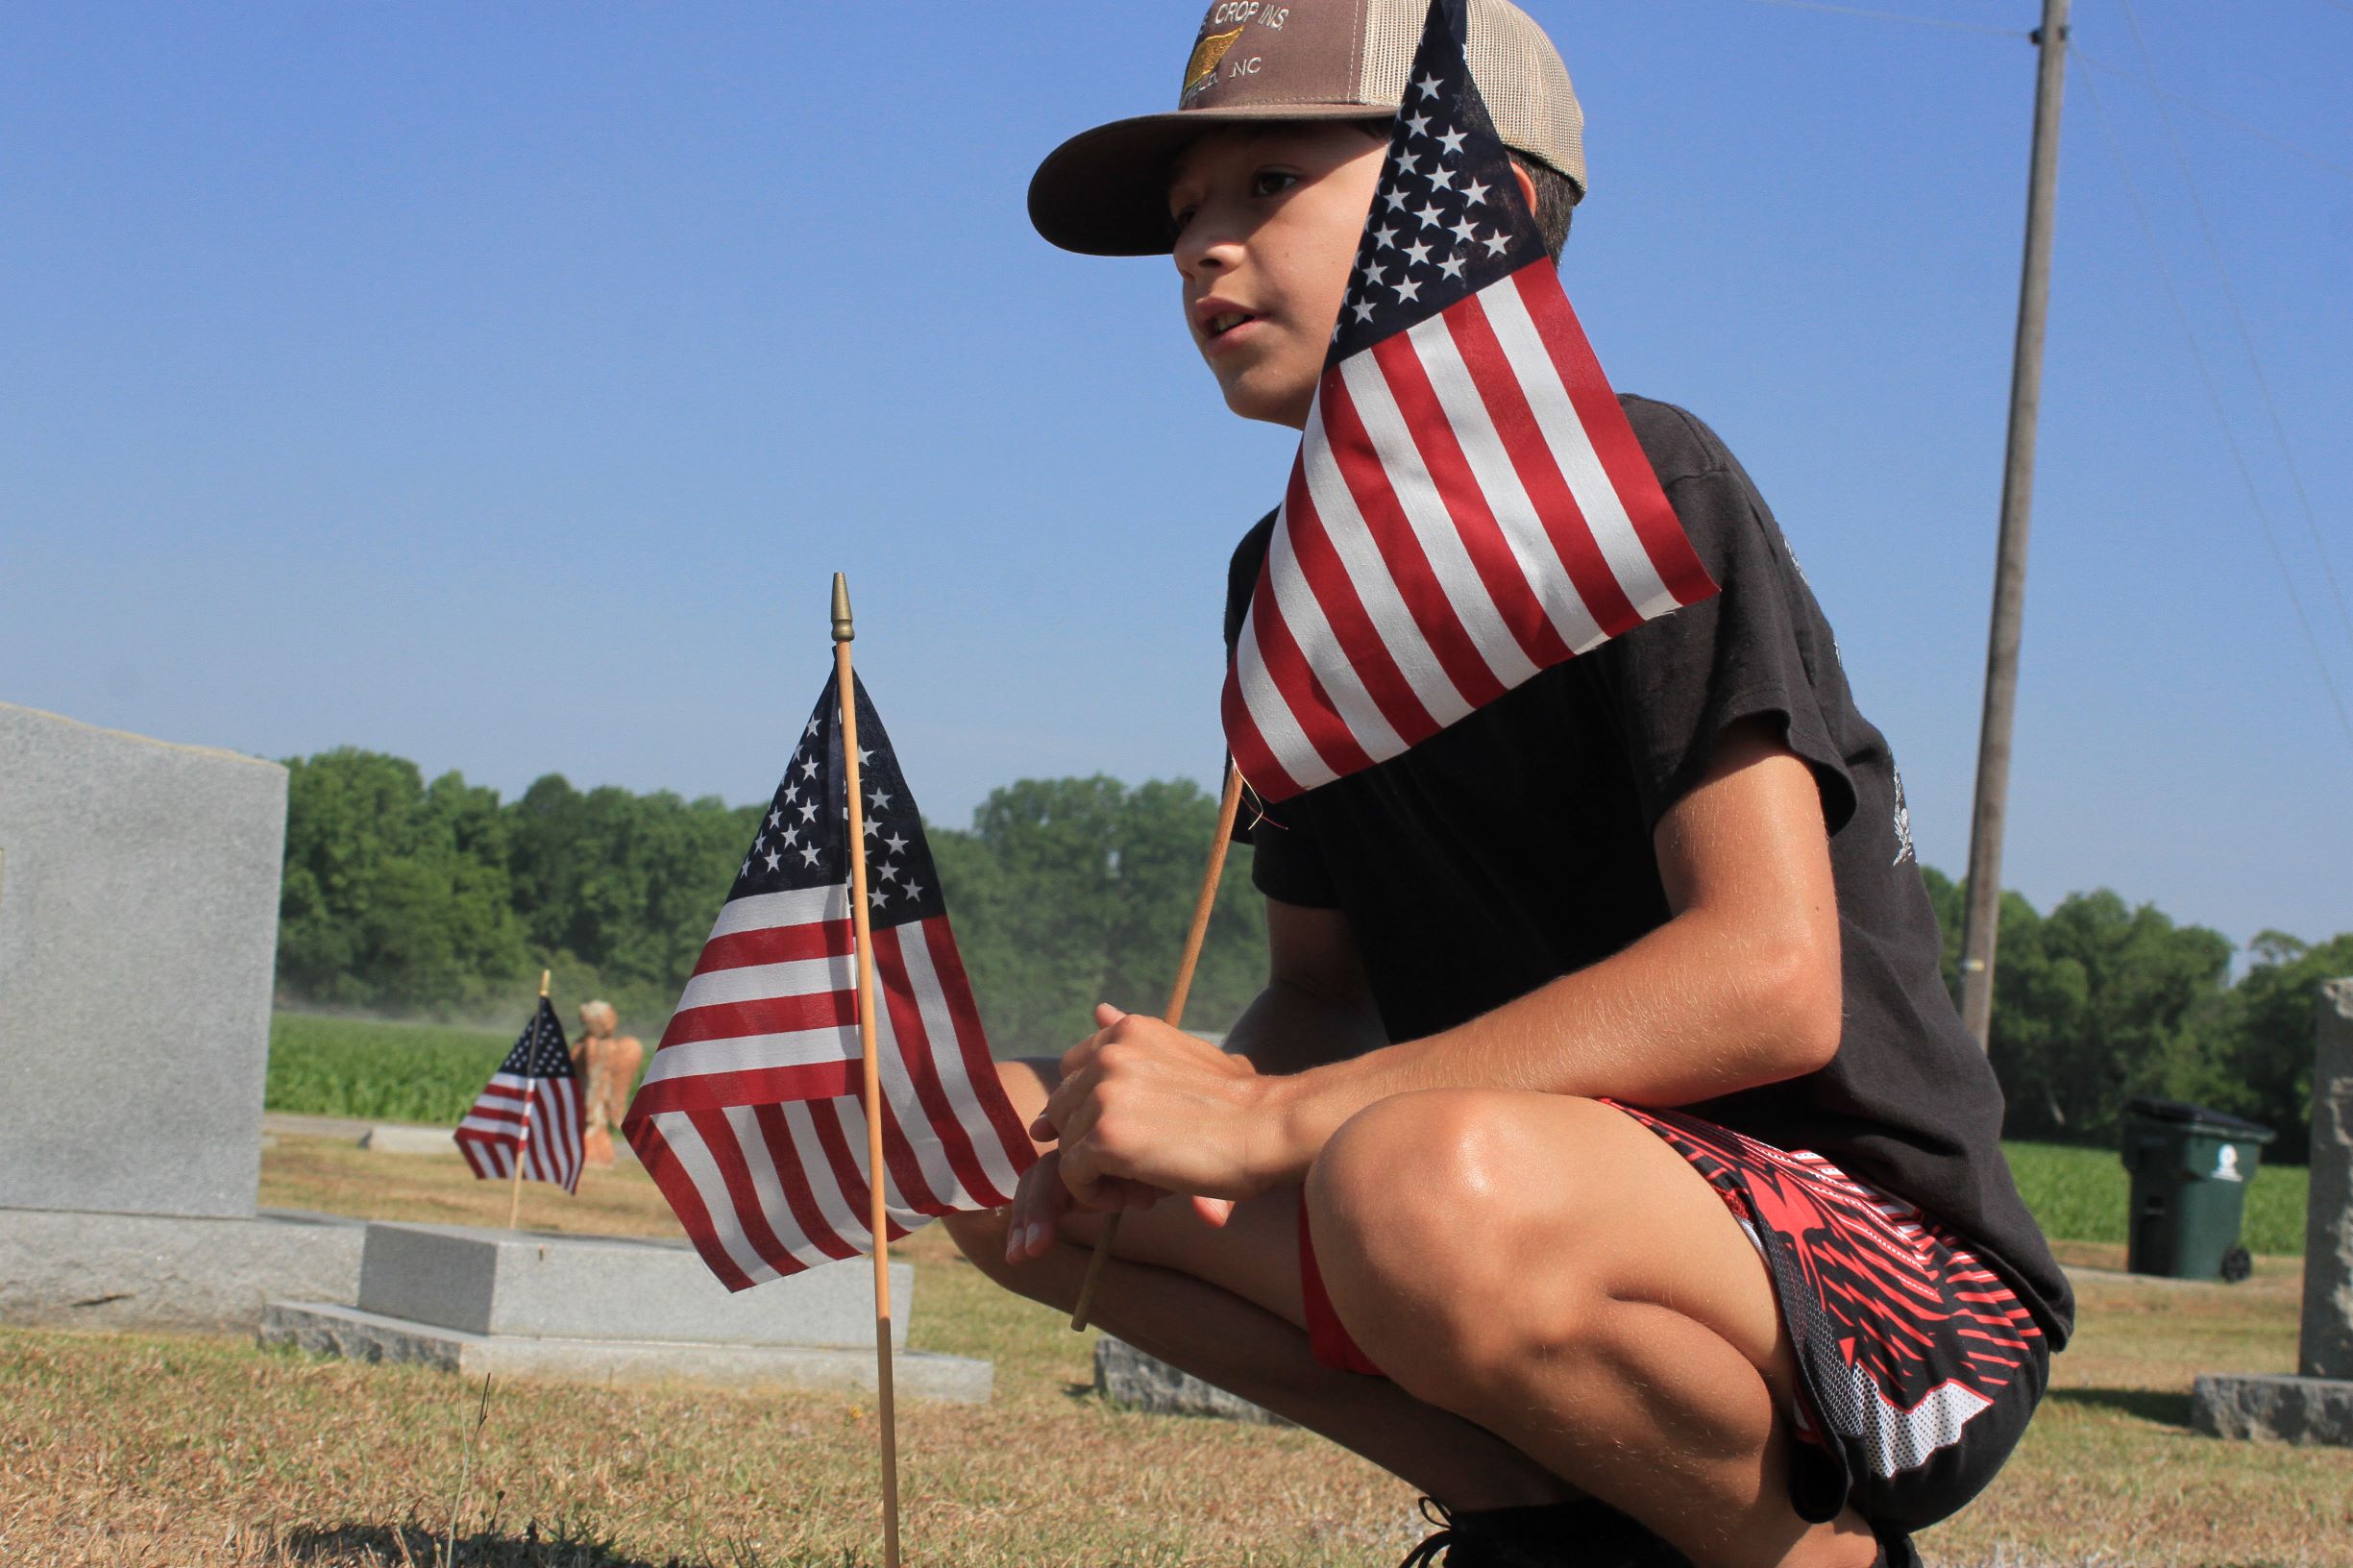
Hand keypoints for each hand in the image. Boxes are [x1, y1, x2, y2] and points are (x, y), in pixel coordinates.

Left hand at [1033, 1004, 1289, 1217]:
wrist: (1269, 1128)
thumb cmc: (1236, 1102)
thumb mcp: (1183, 1055)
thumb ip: (1135, 1040)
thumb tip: (1098, 1008)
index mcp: (1128, 1031)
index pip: (1073, 1072)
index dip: (1093, 1110)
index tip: (1129, 1133)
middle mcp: (1109, 1054)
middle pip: (1063, 1112)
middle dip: (1092, 1143)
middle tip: (1141, 1166)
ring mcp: (1103, 1094)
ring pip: (1066, 1147)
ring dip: (1100, 1174)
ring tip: (1148, 1184)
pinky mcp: (1104, 1137)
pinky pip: (1072, 1176)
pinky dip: (1099, 1196)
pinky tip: (1142, 1196)